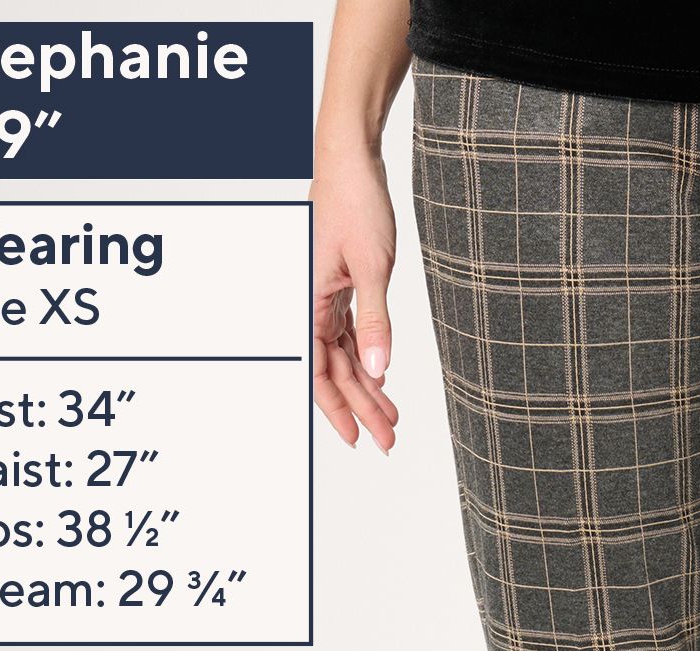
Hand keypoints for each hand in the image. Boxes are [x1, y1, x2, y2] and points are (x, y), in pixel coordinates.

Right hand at [310, 144, 399, 450]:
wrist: (353, 162)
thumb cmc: (356, 203)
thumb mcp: (372, 267)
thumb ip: (376, 320)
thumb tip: (378, 367)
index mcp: (307, 299)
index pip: (318, 369)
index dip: (337, 407)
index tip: (359, 436)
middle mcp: (310, 301)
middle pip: (333, 369)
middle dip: (361, 407)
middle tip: (387, 440)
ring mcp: (325, 295)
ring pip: (343, 355)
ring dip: (367, 387)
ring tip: (391, 419)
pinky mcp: (340, 287)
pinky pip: (349, 334)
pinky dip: (366, 358)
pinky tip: (381, 379)